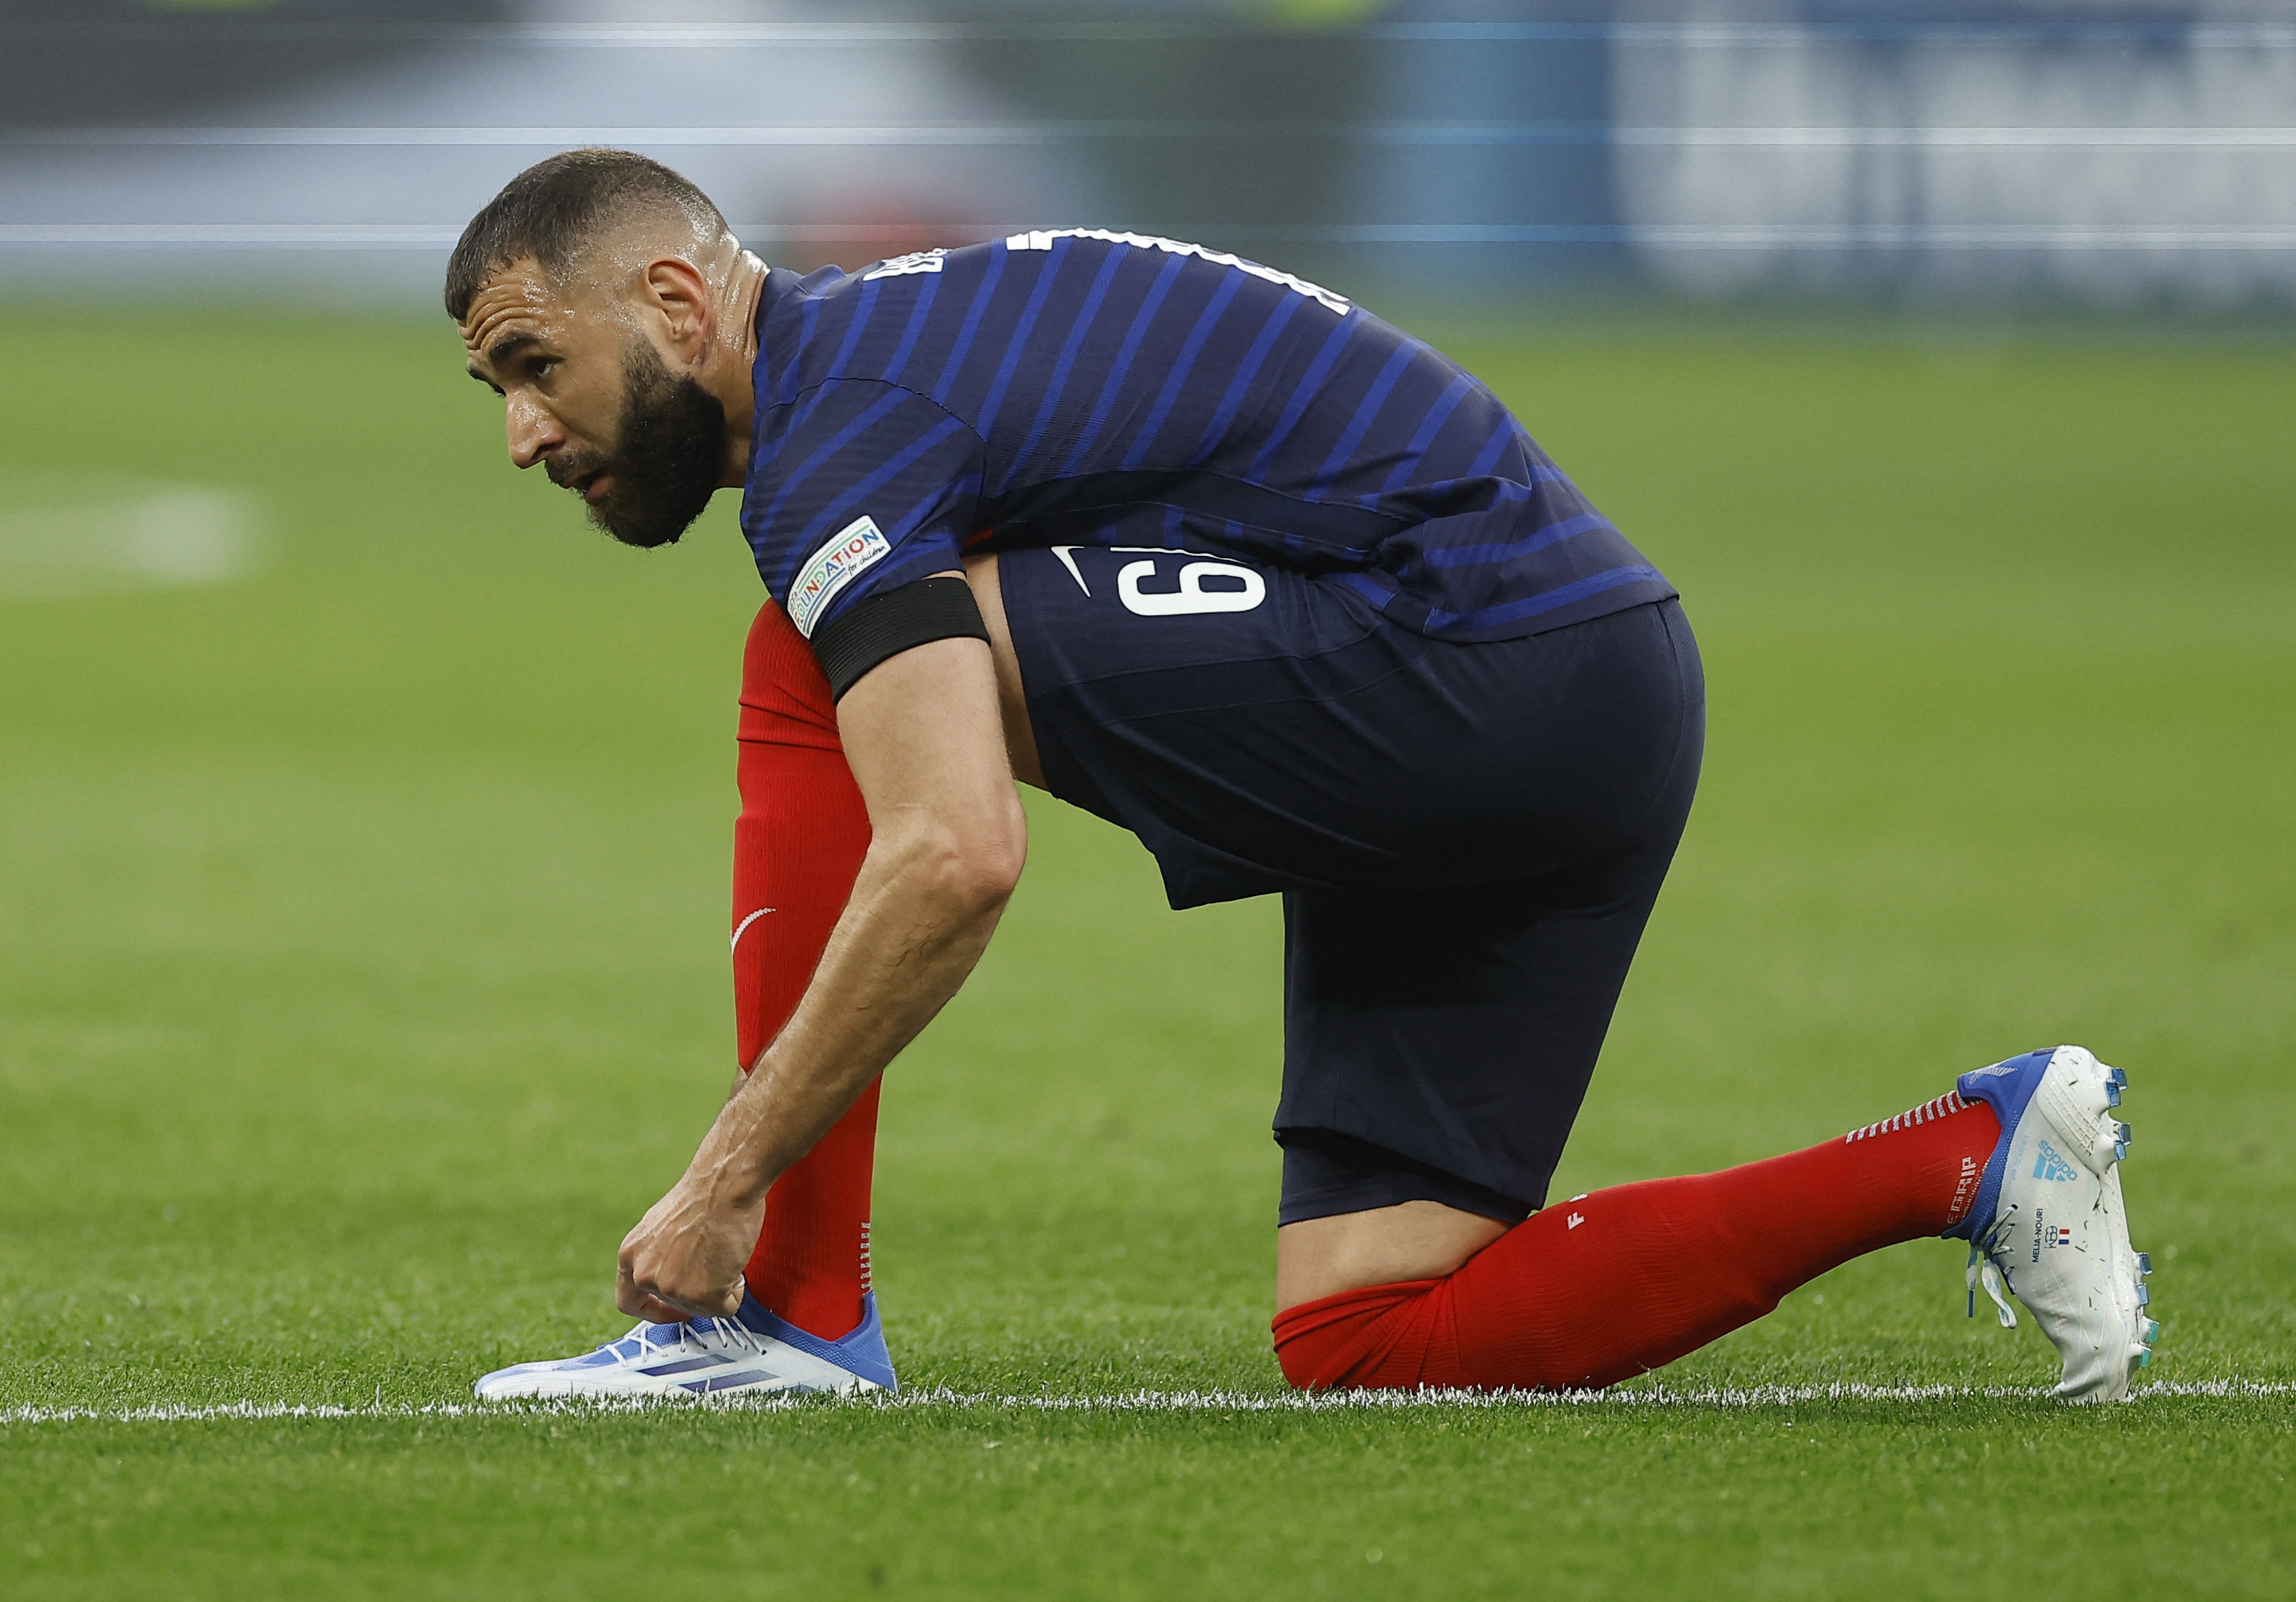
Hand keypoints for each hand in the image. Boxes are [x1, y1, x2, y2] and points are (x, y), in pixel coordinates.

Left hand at [615, 1172, 763, 1322]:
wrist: (723, 1185)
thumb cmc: (703, 1196)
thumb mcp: (661, 1226)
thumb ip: (657, 1254)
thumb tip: (672, 1270)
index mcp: (630, 1255)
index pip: (629, 1301)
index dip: (653, 1310)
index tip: (674, 1309)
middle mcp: (645, 1275)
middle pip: (674, 1304)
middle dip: (697, 1293)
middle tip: (716, 1273)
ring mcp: (672, 1288)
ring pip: (701, 1307)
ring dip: (719, 1289)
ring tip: (727, 1255)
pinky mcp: (702, 1295)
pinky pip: (725, 1307)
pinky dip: (736, 1291)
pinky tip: (736, 1265)